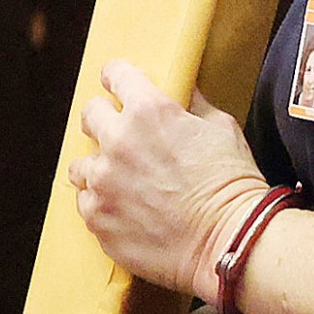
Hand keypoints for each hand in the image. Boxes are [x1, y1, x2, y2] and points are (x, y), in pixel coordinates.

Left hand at [70, 59, 270, 302]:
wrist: (228, 238)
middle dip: (104, 118)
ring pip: (81, 163)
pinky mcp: (96, 217)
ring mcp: (102, 182)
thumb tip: (181, 92)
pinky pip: (86, 202)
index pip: (117, 75)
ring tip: (122, 180)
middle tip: (120, 132)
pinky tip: (126, 207)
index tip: (116, 81)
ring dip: (99, 166)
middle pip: (89, 114)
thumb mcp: (222, 128)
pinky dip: (102, 202)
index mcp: (150, 111)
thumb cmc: (231, 182)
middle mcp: (118, 141)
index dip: (117, 76)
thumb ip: (193, 105)